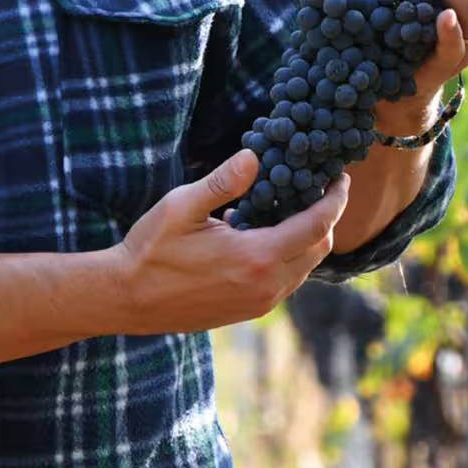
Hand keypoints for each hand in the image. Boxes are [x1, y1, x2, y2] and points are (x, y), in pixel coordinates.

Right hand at [107, 150, 349, 335]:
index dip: (335, 199)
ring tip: (288, 206)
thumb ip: (222, 182)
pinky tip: (263, 234)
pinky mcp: (249, 311)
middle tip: (316, 187)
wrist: (127, 299)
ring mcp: (259, 303)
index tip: (340, 177)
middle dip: (325, 216)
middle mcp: (266, 286)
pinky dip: (288, 255)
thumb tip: (254, 156)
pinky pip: (285, 281)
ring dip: (306, 238)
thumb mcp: (181, 206)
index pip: (317, 226)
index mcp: (255, 257)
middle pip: (319, 248)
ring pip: (304, 268)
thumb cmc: (150, 250)